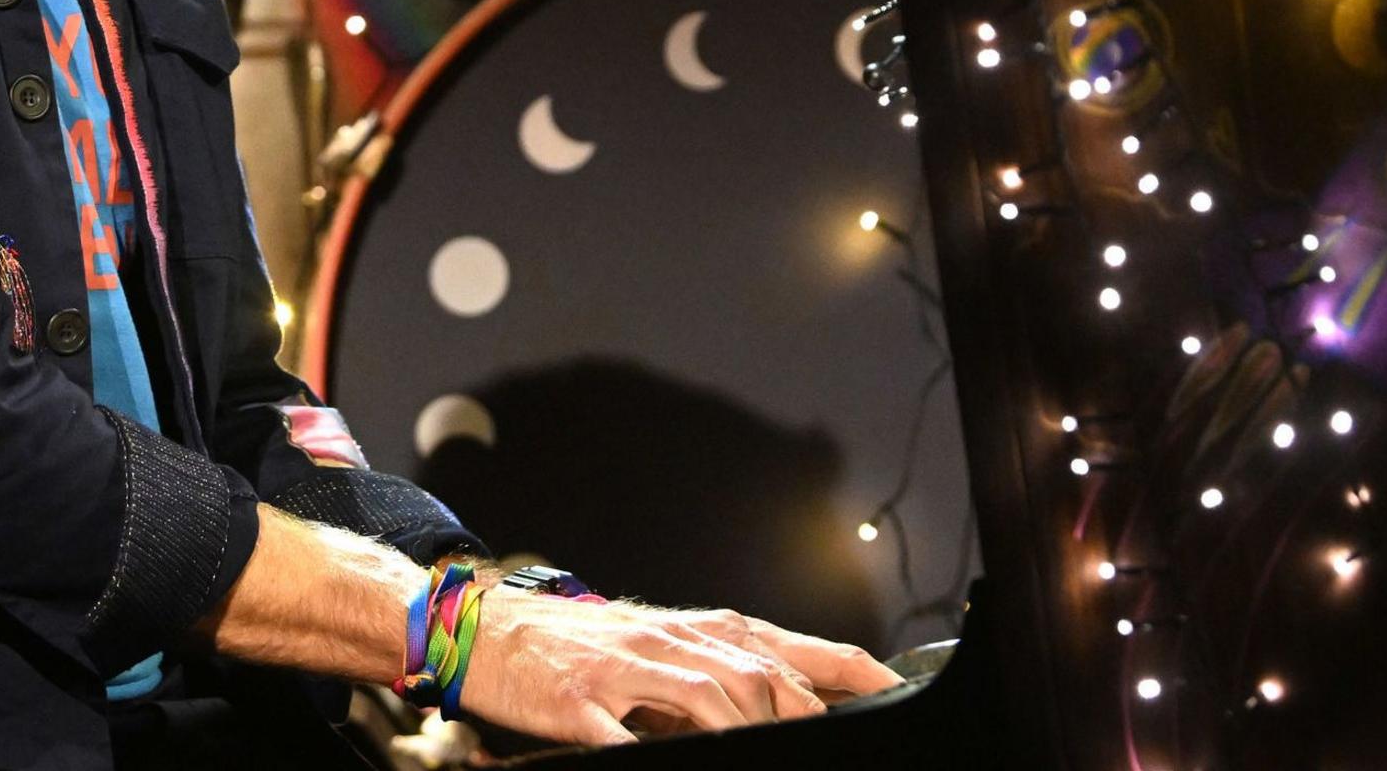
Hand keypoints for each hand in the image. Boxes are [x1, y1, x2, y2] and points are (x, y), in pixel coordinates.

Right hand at [455, 591, 904, 746]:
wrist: (492, 629)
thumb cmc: (585, 646)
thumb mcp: (664, 651)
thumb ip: (724, 673)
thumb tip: (790, 703)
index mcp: (699, 631)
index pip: (792, 650)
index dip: (849, 673)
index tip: (893, 692)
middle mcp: (670, 640)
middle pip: (758, 675)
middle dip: (800, 714)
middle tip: (828, 742)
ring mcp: (626, 666)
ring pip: (707, 695)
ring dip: (742, 729)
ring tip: (759, 751)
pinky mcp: (581, 698)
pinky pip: (624, 732)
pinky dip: (651, 750)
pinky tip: (662, 760)